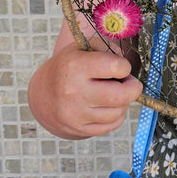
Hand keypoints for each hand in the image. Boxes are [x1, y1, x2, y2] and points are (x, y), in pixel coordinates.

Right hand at [27, 41, 142, 139]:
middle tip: (127, 82)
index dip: (124, 66)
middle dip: (133, 87)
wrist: (43, 95)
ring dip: (123, 102)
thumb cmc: (68, 67)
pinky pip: (112, 125)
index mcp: (75, 66)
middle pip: (122, 95)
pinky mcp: (79, 129)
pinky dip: (116, 115)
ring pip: (118, 112)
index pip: (116, 67)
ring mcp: (75, 114)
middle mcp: (73, 92)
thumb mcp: (82, 48)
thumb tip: (126, 68)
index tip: (119, 67)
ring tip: (114, 92)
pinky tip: (109, 105)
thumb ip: (107, 48)